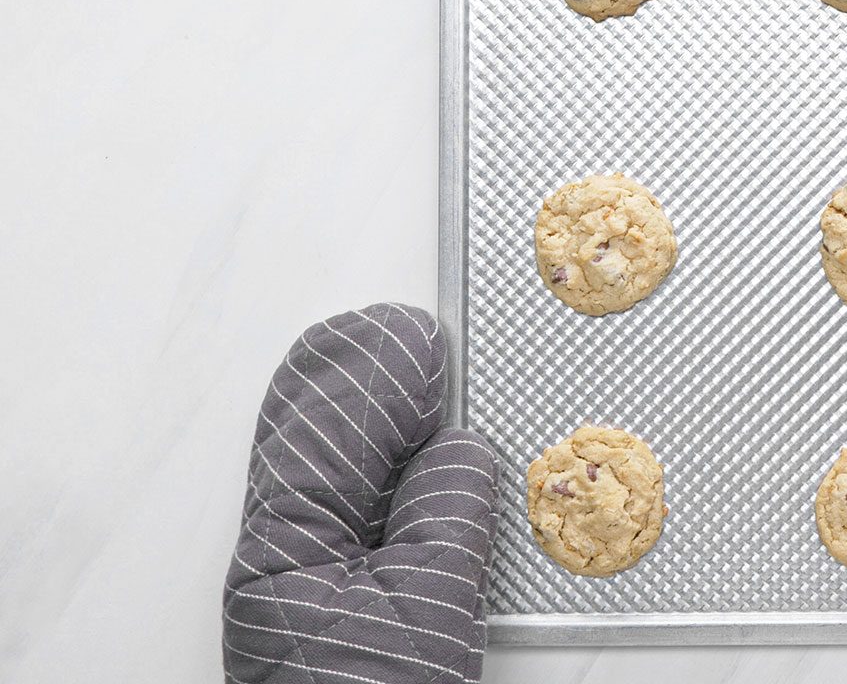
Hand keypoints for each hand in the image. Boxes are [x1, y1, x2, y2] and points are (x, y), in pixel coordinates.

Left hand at [223, 303, 497, 682]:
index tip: (422, 342)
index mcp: (288, 548)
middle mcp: (278, 553)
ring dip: (362, 411)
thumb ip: (446, 518)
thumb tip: (460, 447)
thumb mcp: (429, 617)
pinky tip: (400, 446)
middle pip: (307, 435)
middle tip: (413, 337)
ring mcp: (294, 572)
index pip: (326, 430)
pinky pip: (337, 503)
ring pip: (318, 464)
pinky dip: (367, 460)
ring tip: (406, 367)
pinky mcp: (323, 593)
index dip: (374, 376)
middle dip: (359, 378)